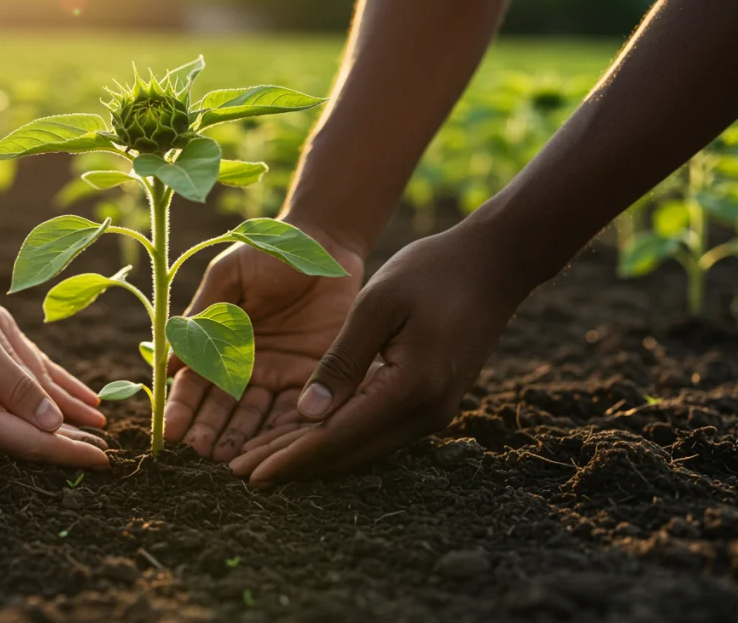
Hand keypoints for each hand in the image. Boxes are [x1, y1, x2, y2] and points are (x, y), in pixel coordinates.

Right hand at [0, 269, 108, 467]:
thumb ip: (15, 381)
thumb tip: (52, 424)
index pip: (27, 444)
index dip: (70, 452)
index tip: (106, 459)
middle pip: (11, 452)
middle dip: (56, 450)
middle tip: (98, 449)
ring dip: (29, 442)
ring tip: (71, 438)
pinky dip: (0, 431)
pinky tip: (21, 424)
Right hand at [164, 220, 364, 461]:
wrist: (325, 242)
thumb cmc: (268, 251)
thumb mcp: (229, 276)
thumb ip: (204, 315)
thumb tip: (171, 362)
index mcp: (220, 343)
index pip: (194, 383)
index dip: (182, 408)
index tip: (172, 432)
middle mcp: (247, 367)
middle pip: (223, 409)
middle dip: (210, 433)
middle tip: (201, 455)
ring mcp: (279, 375)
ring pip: (256, 419)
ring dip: (243, 442)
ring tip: (232, 463)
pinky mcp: (314, 378)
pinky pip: (296, 412)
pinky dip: (283, 434)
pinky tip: (271, 453)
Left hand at [229, 223, 532, 484]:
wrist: (496, 264)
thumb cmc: (432, 272)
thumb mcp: (376, 306)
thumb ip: (341, 361)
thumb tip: (306, 414)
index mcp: (410, 388)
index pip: (337, 436)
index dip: (289, 457)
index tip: (247, 473)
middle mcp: (425, 413)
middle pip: (348, 453)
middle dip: (294, 465)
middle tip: (241, 473)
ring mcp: (433, 412)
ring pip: (362, 447)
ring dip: (313, 456)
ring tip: (264, 460)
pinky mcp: (431, 402)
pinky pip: (376, 431)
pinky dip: (338, 437)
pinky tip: (306, 436)